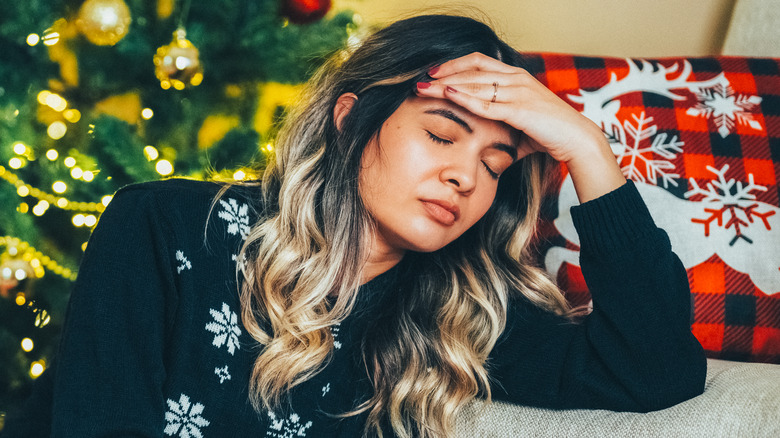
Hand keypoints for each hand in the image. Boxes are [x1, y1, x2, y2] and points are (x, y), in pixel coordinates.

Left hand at [417, 52, 625, 201]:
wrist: (576, 140)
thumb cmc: (549, 133)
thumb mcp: (519, 125)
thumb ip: (501, 125)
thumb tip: (485, 142)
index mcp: (516, 77)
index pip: (479, 62)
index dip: (454, 65)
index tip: (433, 74)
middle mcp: (516, 78)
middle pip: (471, 69)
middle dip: (442, 75)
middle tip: (419, 81)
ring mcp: (518, 92)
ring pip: (474, 83)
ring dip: (446, 85)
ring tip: (424, 88)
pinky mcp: (520, 109)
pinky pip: (487, 103)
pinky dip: (465, 98)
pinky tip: (447, 95)